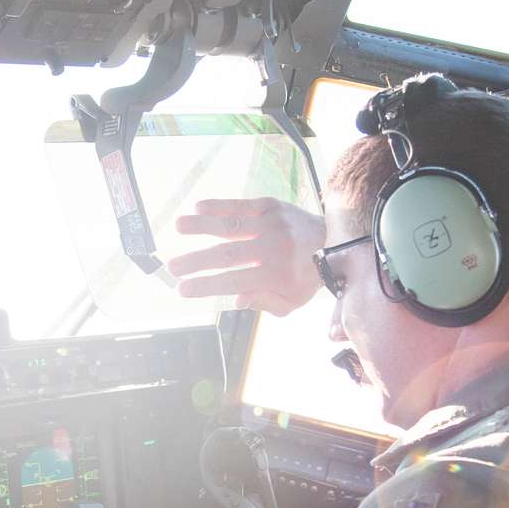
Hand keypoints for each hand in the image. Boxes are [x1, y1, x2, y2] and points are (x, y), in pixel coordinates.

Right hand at [167, 197, 325, 315]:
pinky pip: (242, 205)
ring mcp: (273, 224)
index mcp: (277, 276)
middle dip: (196, 261)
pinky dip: (219, 206)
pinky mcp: (272, 206)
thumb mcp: (291, 301)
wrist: (336, 240)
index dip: (206, 286)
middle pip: (228, 255)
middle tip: (172, 267)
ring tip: (178, 226)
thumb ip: (264, 302)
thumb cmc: (306, 276)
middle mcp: (274, 248)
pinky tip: (198, 207)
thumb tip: (235, 301)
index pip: (234, 282)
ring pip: (232, 225)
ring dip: (202, 226)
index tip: (182, 289)